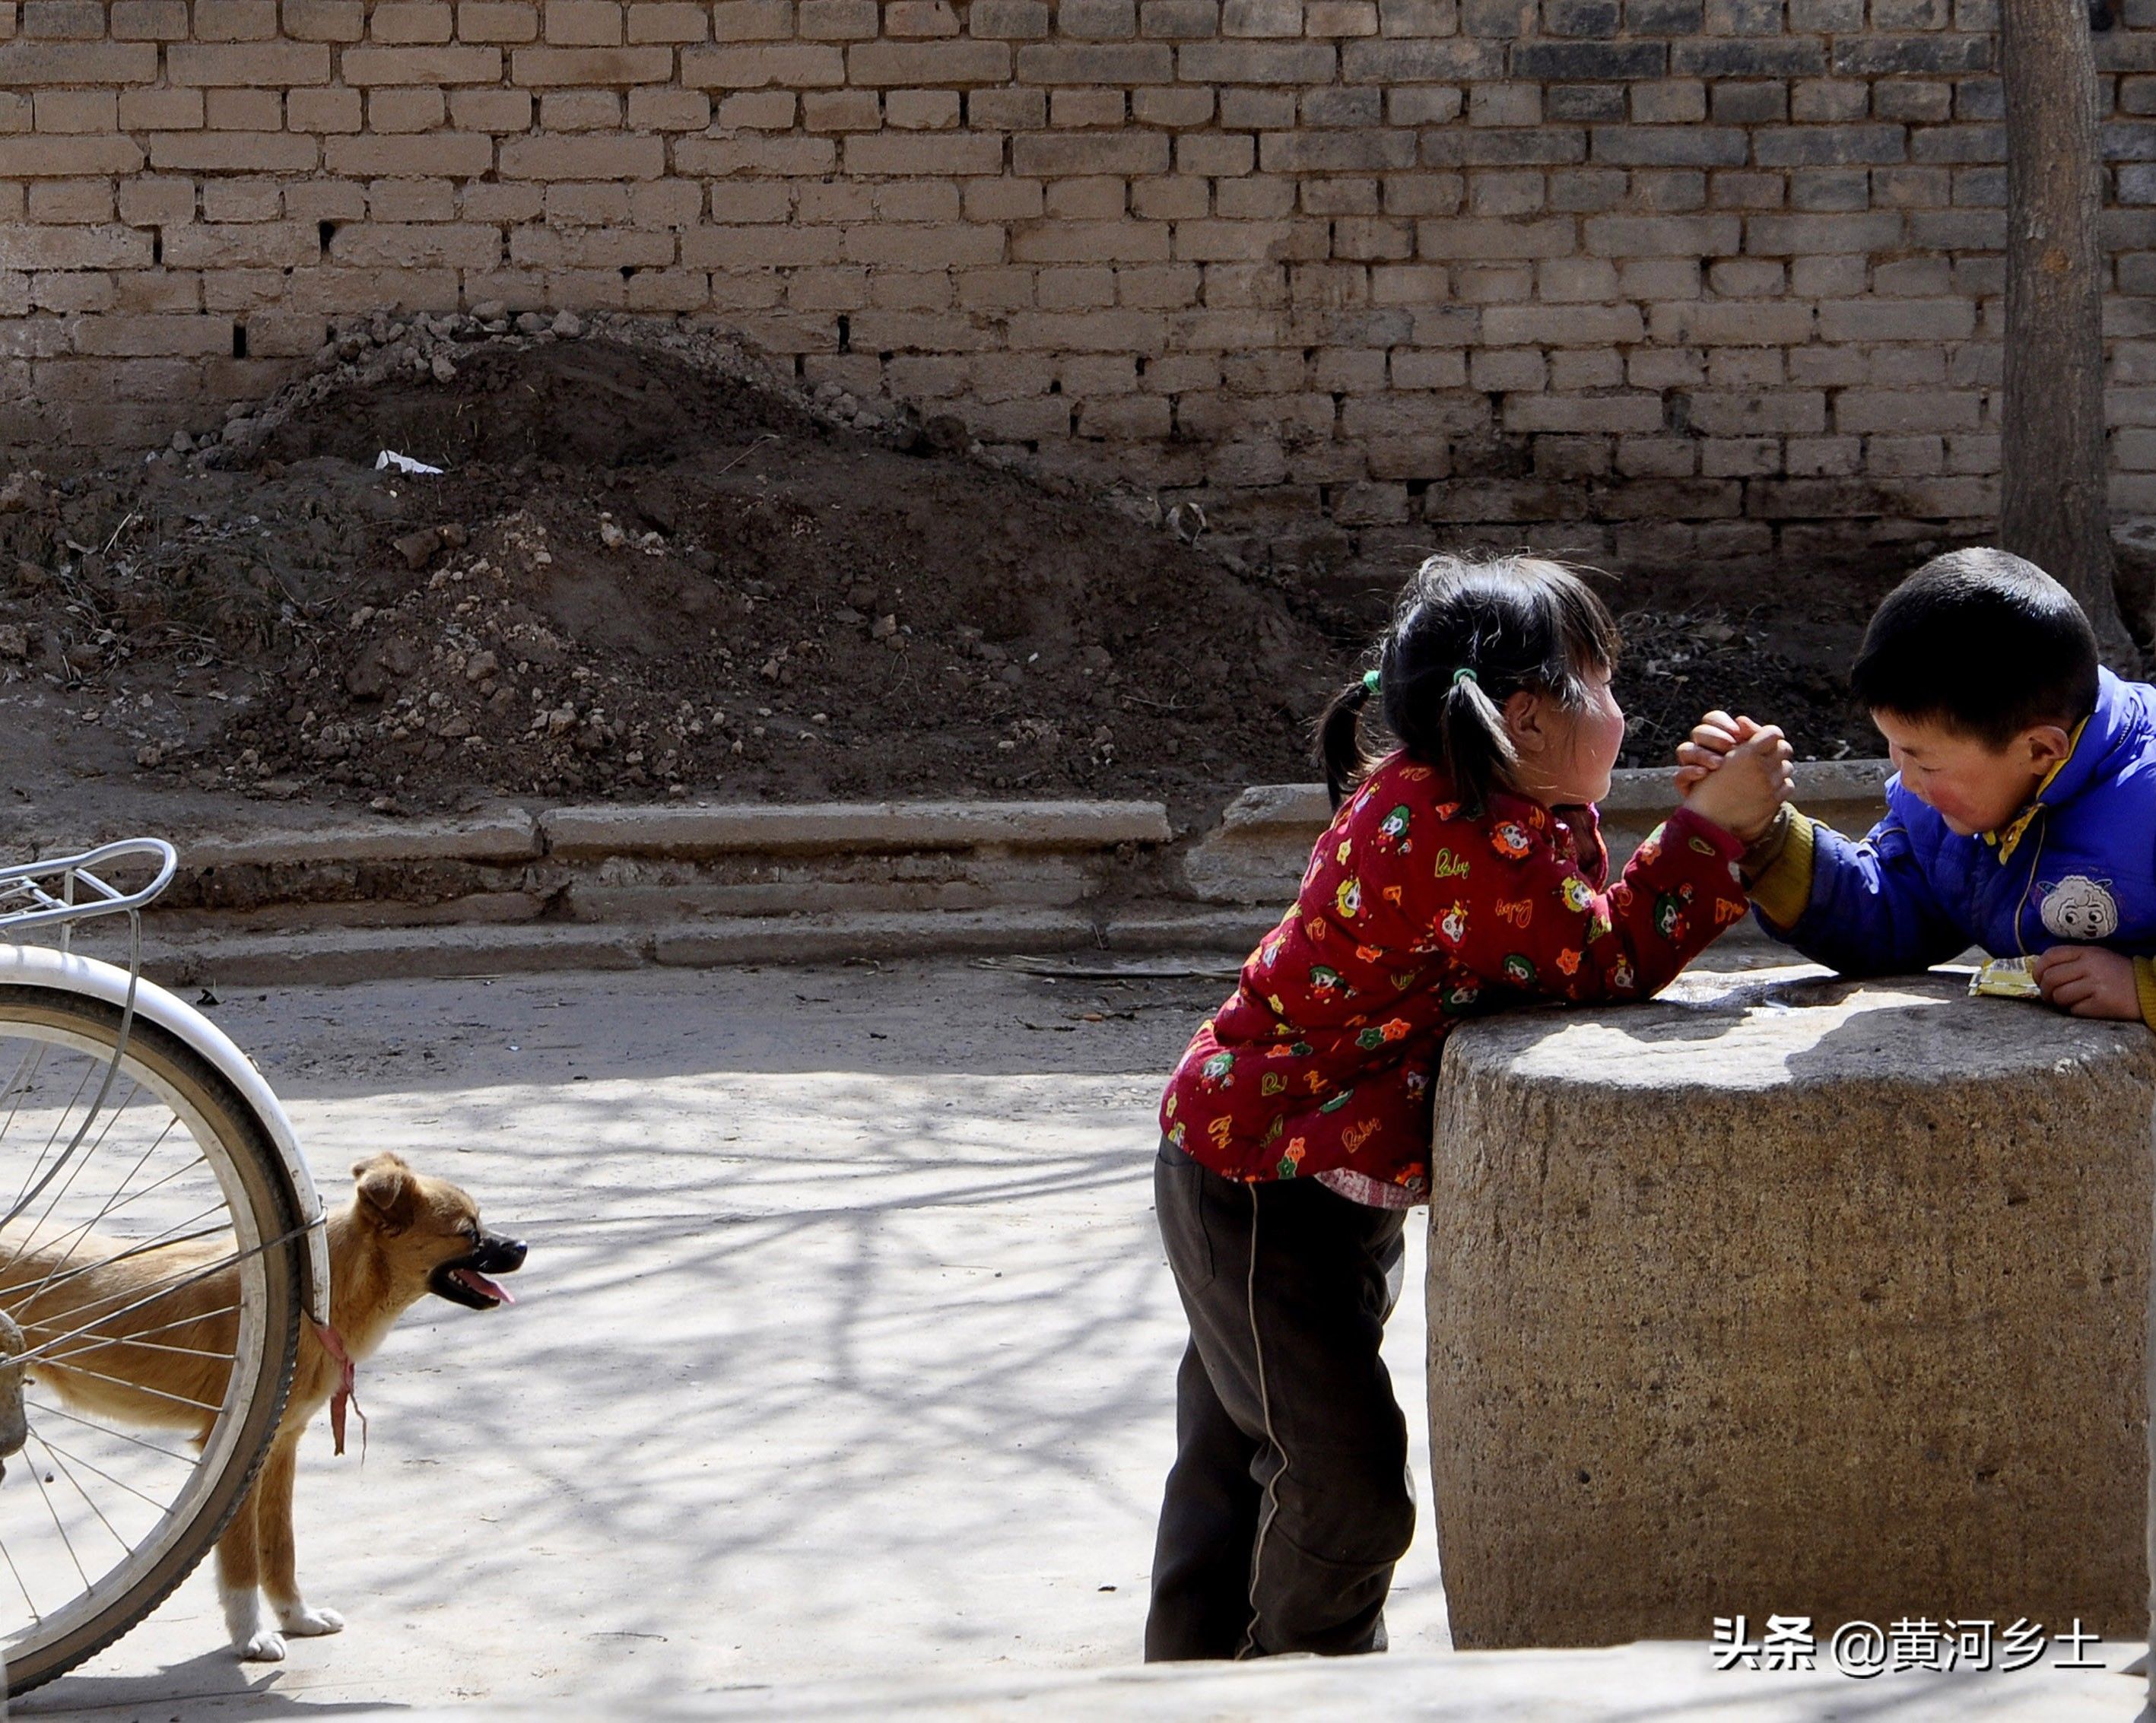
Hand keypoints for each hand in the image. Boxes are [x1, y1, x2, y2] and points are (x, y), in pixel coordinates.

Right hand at [1673, 710, 1760, 792]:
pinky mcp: (1685, 784)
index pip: (1713, 719)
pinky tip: (1703, 775)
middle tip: (1729, 747)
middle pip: (1699, 732)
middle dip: (1715, 737)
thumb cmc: (1752, 785)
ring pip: (1685, 750)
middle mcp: (1703, 750)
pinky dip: (1690, 773)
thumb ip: (1757, 737)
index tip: (1737, 733)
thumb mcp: (1758, 758)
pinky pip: (1679, 776)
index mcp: (1720, 740)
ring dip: (1702, 755)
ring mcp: (1692, 767)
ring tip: (1718, 765)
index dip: (1723, 723)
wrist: (1741, 817)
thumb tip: (1742, 721)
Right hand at [1680, 723, 1793, 842]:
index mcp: (1747, 754)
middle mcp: (1762, 769)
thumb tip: (1745, 722)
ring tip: (1766, 773)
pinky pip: (1788, 785)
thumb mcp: (1720, 757)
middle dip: (1776, 750)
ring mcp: (1770, 786)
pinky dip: (1781, 784)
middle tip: (1766, 755)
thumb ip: (1740, 739)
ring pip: (1787, 767)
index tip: (1760, 739)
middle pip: (1784, 748)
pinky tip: (1768, 787)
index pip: (1774, 733)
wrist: (1708, 821)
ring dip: (1779, 768)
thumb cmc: (1707, 786)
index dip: (1767, 733)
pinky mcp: (1774, 801)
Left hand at [2030, 945, 2144, 1020]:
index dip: (2037, 969)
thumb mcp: (2097, 959)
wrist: (2149, 990)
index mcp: (2087, 952)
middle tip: (2051, 997)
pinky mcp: (2101, 1003)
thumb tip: (2041, 973)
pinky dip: (2076, 1011)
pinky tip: (2087, 1007)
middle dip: (2045, 991)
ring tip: (2071, 1002)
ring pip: (2059, 996)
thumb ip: (2071, 962)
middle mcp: (2090, 966)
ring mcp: (2096, 984)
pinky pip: (2074, 1010)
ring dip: (2060, 1003)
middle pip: (2050, 978)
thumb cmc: (2118, 976)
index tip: (2038, 980)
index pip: (2050, 956)